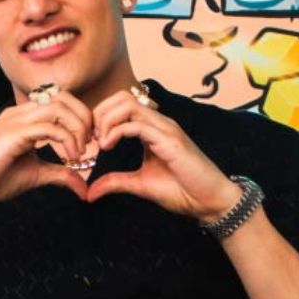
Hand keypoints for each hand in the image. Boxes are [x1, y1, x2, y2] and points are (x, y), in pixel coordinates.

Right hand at [0, 88, 92, 204]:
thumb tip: (84, 186)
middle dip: (84, 119)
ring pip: (58, 108)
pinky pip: (49, 127)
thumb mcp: (36, 174)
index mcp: (24, 117)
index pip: (60, 100)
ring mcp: (15, 120)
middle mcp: (20, 113)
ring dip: (77, 129)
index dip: (80, 117)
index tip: (89, 142)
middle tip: (89, 144)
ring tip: (79, 153)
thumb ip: (61, 174)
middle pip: (63, 98)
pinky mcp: (13, 133)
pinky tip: (70, 158)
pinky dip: (66, 140)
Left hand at [86, 89, 242, 222]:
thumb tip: (90, 192)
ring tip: (102, 144)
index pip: (121, 105)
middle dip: (100, 114)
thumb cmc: (181, 191)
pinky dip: (116, 132)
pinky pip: (137, 124)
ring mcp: (165, 128)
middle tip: (94, 139)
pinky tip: (109, 147)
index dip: (101, 118)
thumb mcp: (139, 185)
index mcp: (152, 129)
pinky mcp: (169, 140)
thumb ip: (115, 183)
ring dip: (107, 121)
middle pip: (122, 97)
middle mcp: (159, 123)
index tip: (93, 141)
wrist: (208, 201)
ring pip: (127, 105)